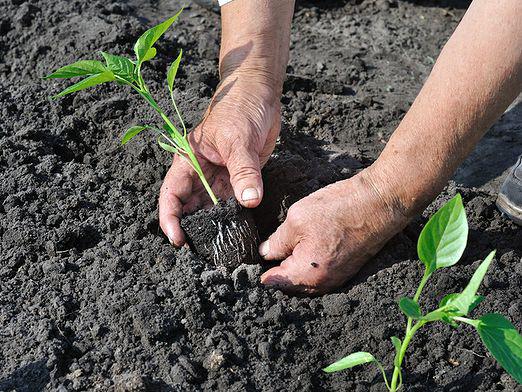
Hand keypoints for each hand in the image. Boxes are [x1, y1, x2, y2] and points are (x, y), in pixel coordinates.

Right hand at [159, 73, 280, 245]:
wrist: (260, 94)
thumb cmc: (240, 108)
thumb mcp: (239, 140)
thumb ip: (243, 171)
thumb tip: (249, 200)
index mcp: (188, 160)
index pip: (171, 194)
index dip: (170, 219)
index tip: (178, 240)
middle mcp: (201, 172)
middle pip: (189, 206)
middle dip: (192, 227)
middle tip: (203, 250)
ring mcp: (219, 176)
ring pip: (211, 207)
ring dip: (214, 224)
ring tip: (221, 246)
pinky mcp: (238, 177)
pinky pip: (233, 202)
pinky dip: (234, 216)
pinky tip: (238, 230)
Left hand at [259, 169, 409, 293]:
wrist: (380, 202)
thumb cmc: (339, 208)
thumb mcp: (297, 219)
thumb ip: (277, 241)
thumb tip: (266, 253)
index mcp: (307, 273)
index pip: (274, 282)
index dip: (260, 271)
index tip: (249, 263)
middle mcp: (323, 283)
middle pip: (290, 285)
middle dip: (277, 272)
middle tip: (266, 253)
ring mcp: (337, 278)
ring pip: (305, 281)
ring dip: (293, 269)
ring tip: (283, 250)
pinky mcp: (346, 270)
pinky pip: (320, 275)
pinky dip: (309, 266)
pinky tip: (304, 249)